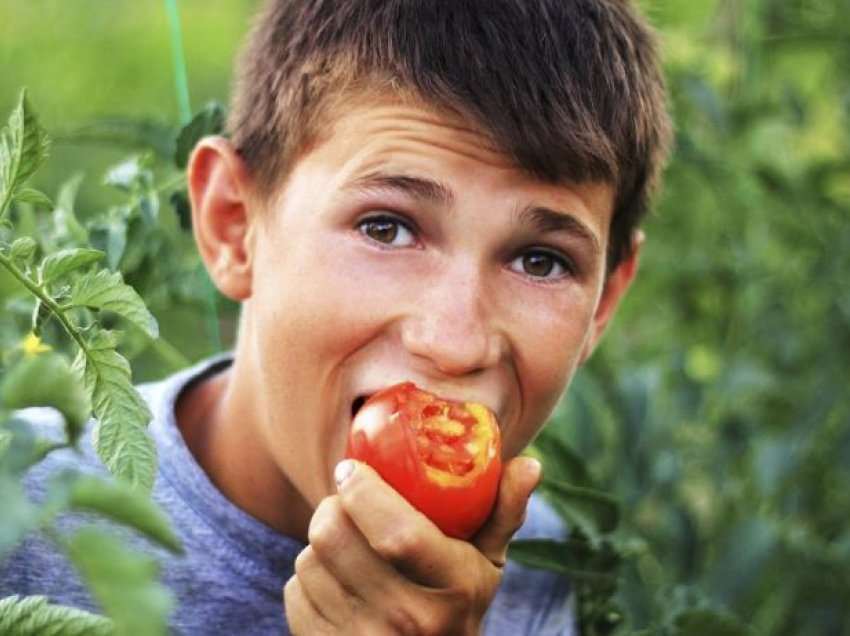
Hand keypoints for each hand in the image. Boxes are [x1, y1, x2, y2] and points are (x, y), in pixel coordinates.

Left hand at [284, 456, 541, 634]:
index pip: (395, 533)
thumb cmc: (458, 601)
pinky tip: (336, 581)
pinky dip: (310, 578)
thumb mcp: (486, 562)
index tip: (351, 469)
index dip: (363, 491)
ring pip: (310, 561)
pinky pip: (295, 592)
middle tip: (345, 502)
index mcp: (452, 588)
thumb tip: (531, 464)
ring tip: (347, 545)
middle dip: (332, 507)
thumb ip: (504, 510)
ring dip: (320, 543)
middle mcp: (408, 621)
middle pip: (334, 537)